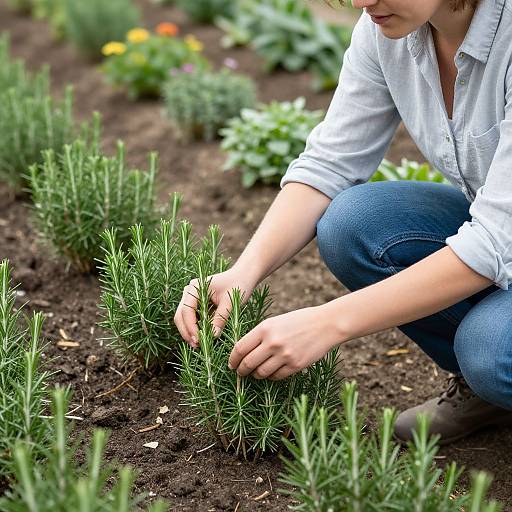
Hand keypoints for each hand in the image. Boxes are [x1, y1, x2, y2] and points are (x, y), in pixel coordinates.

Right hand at [174, 266, 256, 347]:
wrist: (243, 276)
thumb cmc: (238, 285)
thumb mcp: (230, 303)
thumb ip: (220, 318)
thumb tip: (212, 336)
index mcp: (196, 287)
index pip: (187, 310)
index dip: (190, 327)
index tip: (198, 340)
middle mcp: (190, 291)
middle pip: (180, 314)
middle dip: (187, 331)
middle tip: (196, 346)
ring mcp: (191, 297)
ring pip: (183, 317)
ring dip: (189, 331)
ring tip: (198, 344)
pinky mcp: (196, 303)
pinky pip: (190, 317)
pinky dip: (194, 327)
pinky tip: (201, 337)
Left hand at [227, 304, 342, 380]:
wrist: (325, 324)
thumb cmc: (298, 321)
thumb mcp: (275, 322)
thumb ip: (259, 336)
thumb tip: (243, 353)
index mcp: (264, 328)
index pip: (240, 348)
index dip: (232, 359)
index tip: (231, 364)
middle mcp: (272, 342)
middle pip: (248, 363)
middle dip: (241, 370)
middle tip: (240, 372)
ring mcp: (284, 355)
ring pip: (261, 373)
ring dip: (255, 375)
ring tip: (256, 373)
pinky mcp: (295, 365)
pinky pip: (276, 376)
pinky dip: (270, 377)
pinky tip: (271, 372)